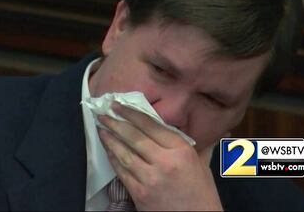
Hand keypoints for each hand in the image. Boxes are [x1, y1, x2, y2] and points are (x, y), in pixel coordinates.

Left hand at [97, 102, 223, 210]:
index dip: (131, 113)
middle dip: (116, 123)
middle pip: (134, 137)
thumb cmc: (203, 197)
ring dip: (110, 140)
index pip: (151, 125)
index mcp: (181, 151)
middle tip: (103, 114)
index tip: (119, 105)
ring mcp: (150, 178)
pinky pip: (122, 172)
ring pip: (125, 153)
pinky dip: (113, 159)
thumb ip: (196, 145)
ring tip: (101, 129)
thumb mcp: (203, 166)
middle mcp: (165, 162)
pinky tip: (108, 151)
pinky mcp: (140, 193)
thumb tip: (196, 128)